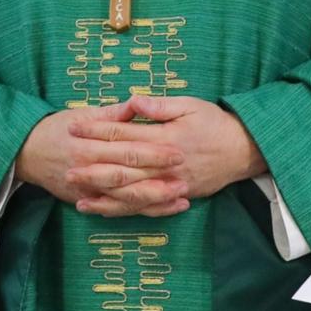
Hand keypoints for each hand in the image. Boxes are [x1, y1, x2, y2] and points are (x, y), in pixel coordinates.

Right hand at [15, 103, 187, 217]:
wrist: (27, 151)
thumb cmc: (57, 128)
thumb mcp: (82, 114)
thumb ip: (112, 113)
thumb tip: (136, 104)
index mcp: (88, 145)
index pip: (126, 150)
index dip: (153, 152)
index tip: (177, 151)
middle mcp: (87, 171)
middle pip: (127, 179)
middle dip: (157, 180)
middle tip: (185, 178)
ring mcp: (86, 190)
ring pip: (124, 200)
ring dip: (154, 201)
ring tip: (181, 197)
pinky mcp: (86, 202)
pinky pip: (116, 211)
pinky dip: (140, 212)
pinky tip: (162, 209)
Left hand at [73, 95, 264, 206]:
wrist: (244, 150)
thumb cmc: (215, 123)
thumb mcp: (190, 104)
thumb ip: (160, 105)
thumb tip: (133, 99)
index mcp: (166, 137)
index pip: (125, 133)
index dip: (98, 130)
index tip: (75, 126)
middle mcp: (165, 164)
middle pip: (123, 168)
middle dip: (93, 168)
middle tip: (67, 167)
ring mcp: (170, 184)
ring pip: (131, 193)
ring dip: (103, 196)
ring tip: (77, 196)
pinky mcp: (175, 196)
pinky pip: (145, 208)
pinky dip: (122, 210)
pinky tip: (104, 210)